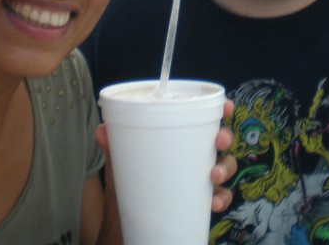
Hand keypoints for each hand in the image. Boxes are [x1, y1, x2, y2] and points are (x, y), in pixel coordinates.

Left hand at [94, 99, 236, 214]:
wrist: (128, 222)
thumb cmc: (131, 185)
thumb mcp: (122, 164)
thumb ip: (115, 147)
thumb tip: (101, 131)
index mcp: (181, 140)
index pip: (204, 120)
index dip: (221, 111)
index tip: (226, 106)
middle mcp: (195, 157)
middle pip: (221, 142)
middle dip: (225, 137)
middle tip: (219, 141)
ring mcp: (200, 180)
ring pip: (225, 168)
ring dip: (225, 168)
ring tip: (213, 174)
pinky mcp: (201, 202)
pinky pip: (221, 198)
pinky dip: (221, 199)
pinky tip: (212, 202)